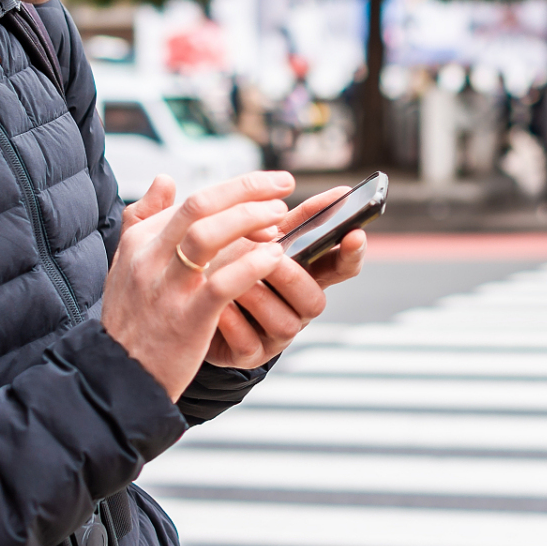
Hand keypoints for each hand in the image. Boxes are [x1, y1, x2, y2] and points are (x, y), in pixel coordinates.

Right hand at [101, 171, 292, 399]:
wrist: (119, 375)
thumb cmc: (132, 320)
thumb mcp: (127, 264)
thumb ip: (143, 219)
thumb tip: (164, 178)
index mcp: (140, 241)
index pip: (193, 200)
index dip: (235, 190)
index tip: (267, 190)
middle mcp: (149, 258)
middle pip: (199, 206)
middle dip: (246, 190)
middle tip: (282, 187)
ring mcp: (167, 288)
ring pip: (206, 236)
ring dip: (249, 220)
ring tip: (280, 218)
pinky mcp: (186, 319)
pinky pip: (221, 284)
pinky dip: (251, 265)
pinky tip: (273, 257)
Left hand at [208, 186, 368, 368]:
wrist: (191, 297)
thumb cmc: (233, 261)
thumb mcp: (264, 237)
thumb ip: (299, 218)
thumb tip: (341, 191)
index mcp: (307, 275)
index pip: (343, 267)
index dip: (352, 254)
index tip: (354, 233)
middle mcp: (297, 308)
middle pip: (315, 300)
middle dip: (292, 276)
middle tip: (271, 255)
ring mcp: (276, 334)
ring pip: (284, 324)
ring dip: (258, 297)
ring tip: (230, 276)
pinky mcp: (249, 354)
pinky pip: (248, 343)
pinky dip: (232, 322)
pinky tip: (216, 306)